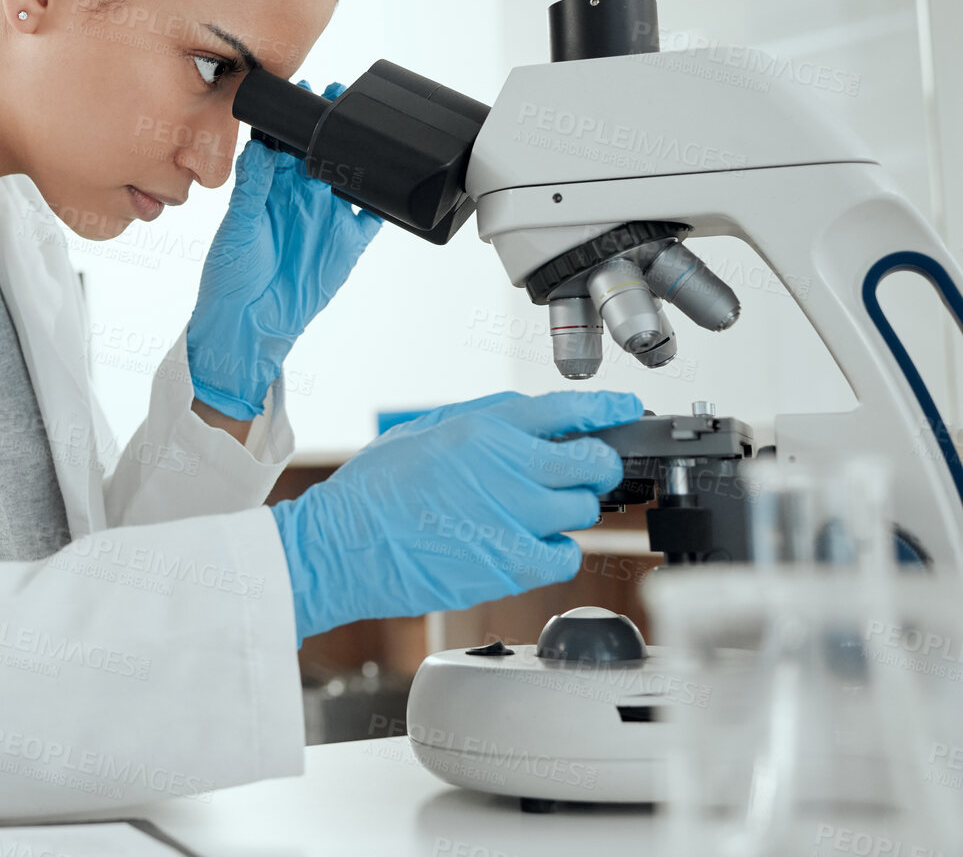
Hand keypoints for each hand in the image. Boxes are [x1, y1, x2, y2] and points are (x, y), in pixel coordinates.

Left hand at [186, 81, 382, 419]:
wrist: (247, 328)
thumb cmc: (230, 279)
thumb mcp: (238, 229)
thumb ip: (253, 189)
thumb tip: (261, 148)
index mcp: (268, 188)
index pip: (286, 144)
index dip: (298, 120)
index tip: (308, 94)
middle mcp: (299, 198)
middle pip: (321, 153)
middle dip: (333, 125)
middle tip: (344, 97)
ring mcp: (325, 218)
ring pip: (350, 177)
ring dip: (360, 155)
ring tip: (370, 128)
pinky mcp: (346, 243)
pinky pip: (372, 215)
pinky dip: (384, 200)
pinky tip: (393, 182)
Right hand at [268, 390, 642, 643]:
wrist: (344, 546)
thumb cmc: (374, 491)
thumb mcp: (424, 431)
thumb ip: (483, 421)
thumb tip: (533, 419)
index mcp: (485, 429)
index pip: (569, 409)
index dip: (609, 407)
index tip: (627, 409)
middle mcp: (508, 468)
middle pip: (595, 461)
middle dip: (596, 465)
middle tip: (581, 473)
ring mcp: (514, 518)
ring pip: (585, 509)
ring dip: (569, 509)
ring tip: (532, 513)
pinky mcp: (512, 565)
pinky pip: (567, 555)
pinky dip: (556, 551)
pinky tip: (528, 545)